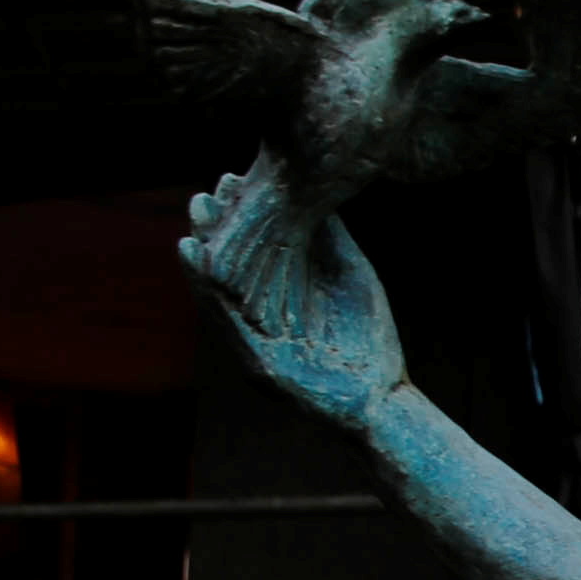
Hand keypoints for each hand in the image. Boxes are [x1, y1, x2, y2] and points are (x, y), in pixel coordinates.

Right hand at [181, 182, 407, 432]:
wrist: (385, 400)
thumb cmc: (369, 341)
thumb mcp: (349, 275)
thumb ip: (329, 238)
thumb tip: (315, 188)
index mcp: (276, 296)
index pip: (248, 247)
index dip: (237, 215)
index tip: (232, 179)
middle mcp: (257, 316)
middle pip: (225, 265)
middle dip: (214, 228)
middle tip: (207, 194)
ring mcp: (253, 340)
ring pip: (216, 291)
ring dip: (203, 253)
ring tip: (195, 217)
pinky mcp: (255, 364)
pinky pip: (225, 322)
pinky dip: (209, 290)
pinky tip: (198, 260)